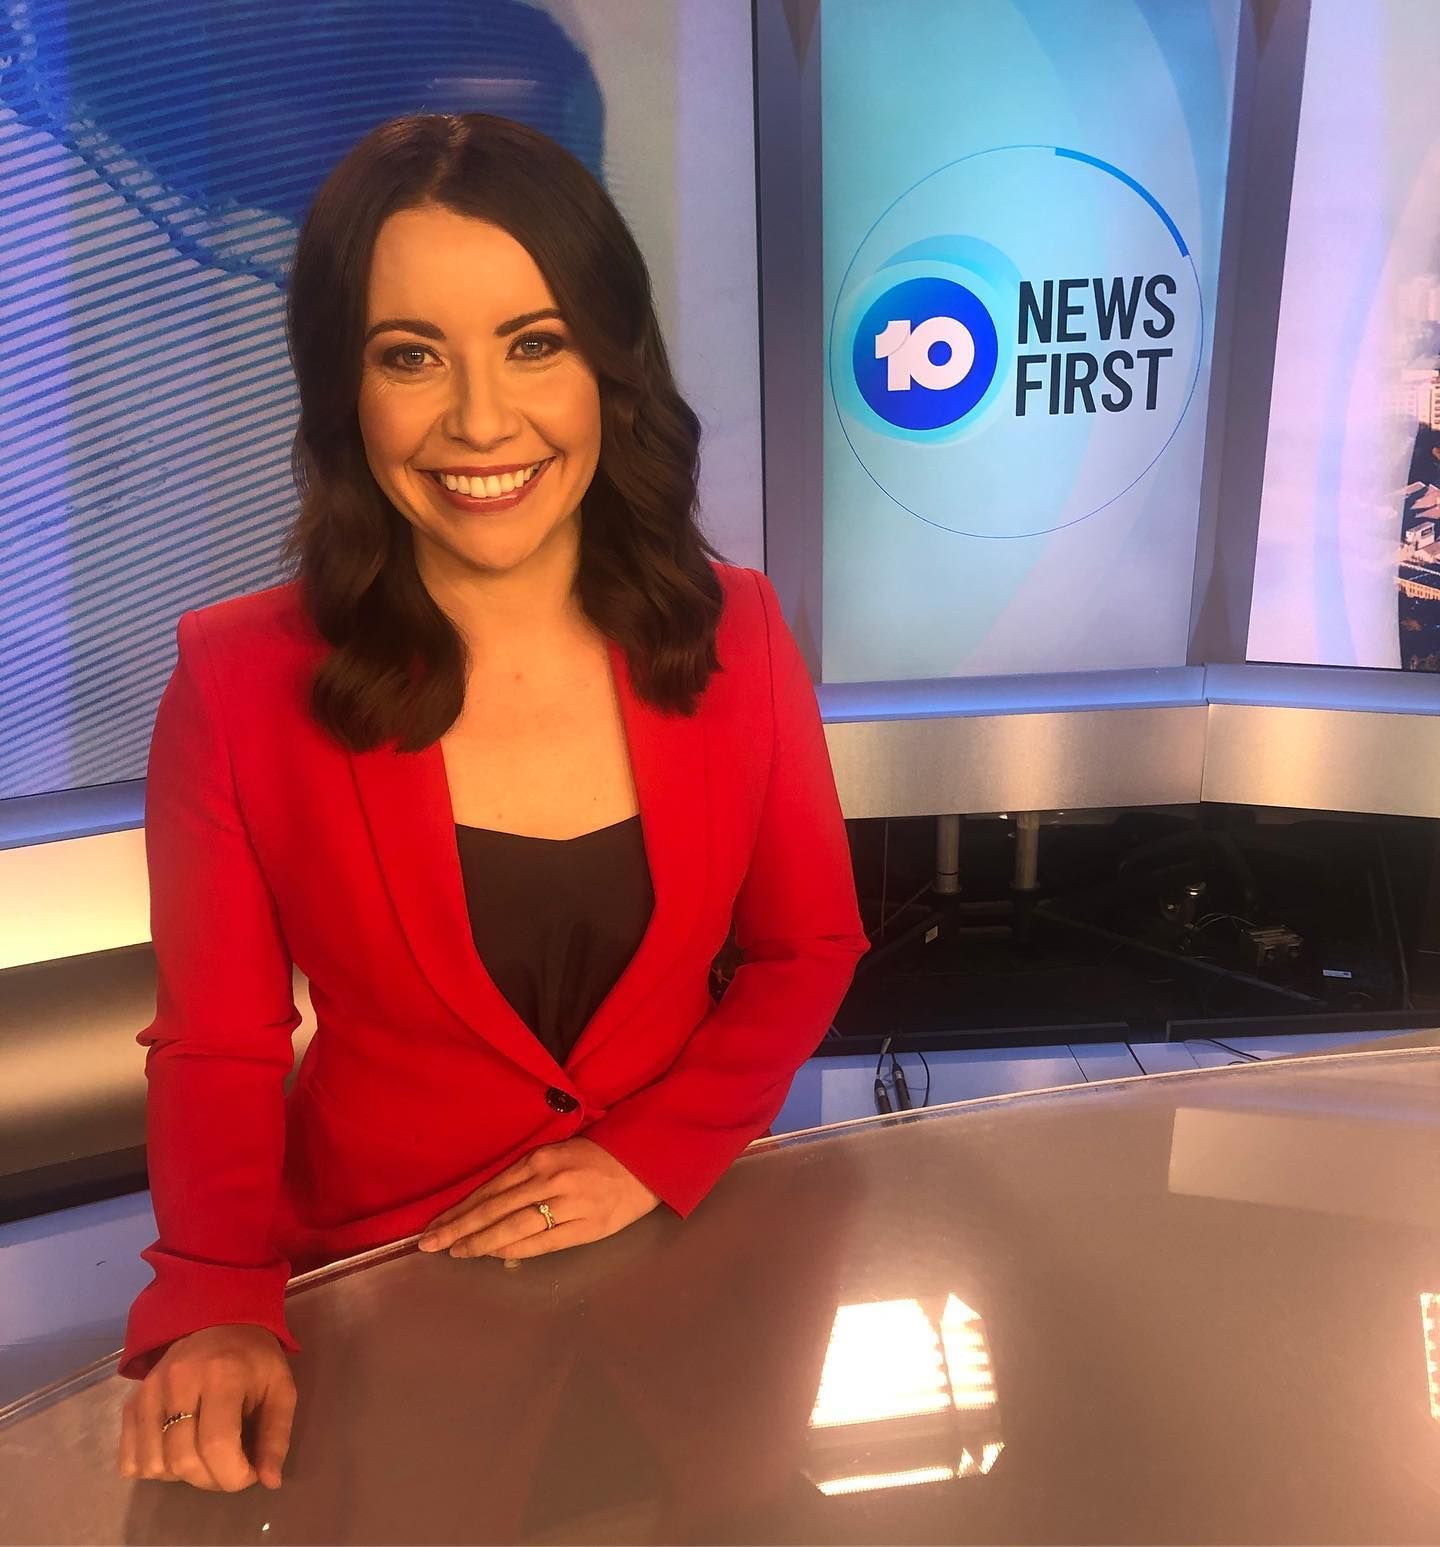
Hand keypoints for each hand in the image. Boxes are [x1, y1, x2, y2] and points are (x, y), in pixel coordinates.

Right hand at [117, 1324, 294, 1491]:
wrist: (219, 1321)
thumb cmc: (254, 1358)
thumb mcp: (280, 1388)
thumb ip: (276, 1435)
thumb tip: (270, 1482)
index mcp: (222, 1375)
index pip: (217, 1445)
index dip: (233, 1475)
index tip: (249, 1474)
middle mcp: (178, 1382)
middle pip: (184, 1460)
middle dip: (211, 1479)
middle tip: (229, 1467)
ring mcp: (148, 1392)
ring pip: (154, 1465)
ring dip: (183, 1476)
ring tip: (204, 1455)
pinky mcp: (131, 1402)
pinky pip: (129, 1460)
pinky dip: (153, 1469)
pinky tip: (177, 1451)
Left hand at [417, 1137, 659, 1259]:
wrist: (646, 1164)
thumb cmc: (599, 1157)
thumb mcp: (559, 1153)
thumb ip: (527, 1175)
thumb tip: (488, 1207)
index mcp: (542, 1158)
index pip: (491, 1188)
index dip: (461, 1209)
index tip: (435, 1224)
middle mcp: (551, 1180)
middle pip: (495, 1209)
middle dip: (459, 1228)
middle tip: (429, 1244)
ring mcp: (569, 1205)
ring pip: (514, 1228)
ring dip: (480, 1243)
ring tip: (456, 1252)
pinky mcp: (586, 1227)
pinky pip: (542, 1243)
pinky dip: (514, 1250)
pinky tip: (494, 1256)